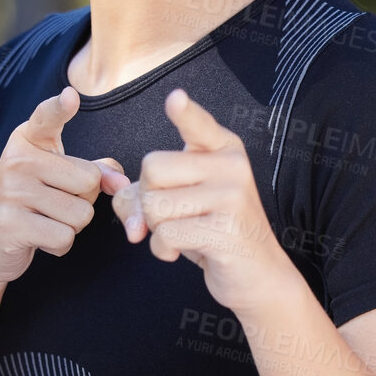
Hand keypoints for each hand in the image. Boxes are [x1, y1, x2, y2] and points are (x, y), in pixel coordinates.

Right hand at [0, 85, 129, 286]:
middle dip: (84, 201)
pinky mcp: (9, 224)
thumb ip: (96, 172)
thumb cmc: (32, 204)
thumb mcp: (60, 179)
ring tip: (44, 221)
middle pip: (89, 180)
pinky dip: (60, 245)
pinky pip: (64, 237)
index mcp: (28, 140)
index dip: (59, 107)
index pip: (46, 118)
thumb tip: (122, 182)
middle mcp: (17, 159)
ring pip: (81, 213)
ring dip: (72, 226)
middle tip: (53, 204)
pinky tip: (38, 238)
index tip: (71, 95)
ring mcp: (11, 191)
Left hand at [110, 88, 300, 313]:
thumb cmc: (213, 232)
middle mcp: (232, 167)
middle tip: (171, 215)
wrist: (258, 277)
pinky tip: (181, 251)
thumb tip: (118, 198)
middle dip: (147, 197)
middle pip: (152, 168)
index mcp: (224, 150)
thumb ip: (145, 191)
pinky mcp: (226, 231)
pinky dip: (162, 249)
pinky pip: (165, 234)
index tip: (175, 99)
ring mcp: (232, 198)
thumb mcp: (182, 202)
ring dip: (154, 227)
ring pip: (154, 205)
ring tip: (181, 233)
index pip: (198, 125)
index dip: (185, 112)